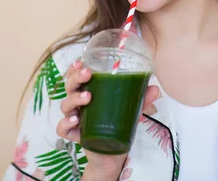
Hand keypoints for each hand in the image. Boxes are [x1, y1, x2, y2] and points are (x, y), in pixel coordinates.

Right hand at [56, 61, 159, 179]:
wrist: (112, 156)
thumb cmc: (116, 128)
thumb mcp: (129, 112)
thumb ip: (140, 100)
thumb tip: (155, 88)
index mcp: (88, 94)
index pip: (77, 78)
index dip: (75, 69)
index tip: (81, 62)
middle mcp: (78, 105)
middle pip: (69, 87)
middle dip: (76, 78)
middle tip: (88, 74)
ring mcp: (75, 119)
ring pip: (65, 105)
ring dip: (74, 98)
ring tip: (88, 97)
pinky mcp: (75, 135)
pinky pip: (62, 128)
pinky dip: (65, 123)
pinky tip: (76, 120)